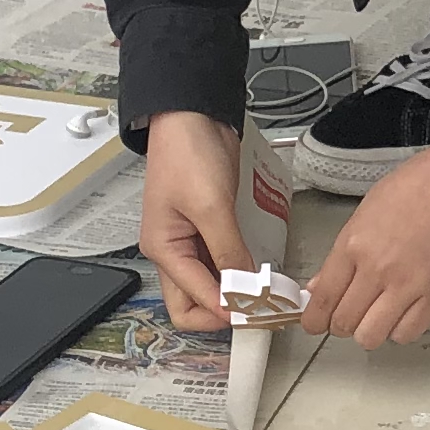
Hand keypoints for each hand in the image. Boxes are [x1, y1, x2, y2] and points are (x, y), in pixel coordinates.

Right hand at [136, 111, 247, 332]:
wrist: (193, 116)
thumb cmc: (189, 154)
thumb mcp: (211, 207)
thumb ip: (228, 252)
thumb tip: (244, 291)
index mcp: (163, 249)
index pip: (193, 300)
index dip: (225, 311)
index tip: (259, 313)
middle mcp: (174, 251)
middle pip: (193, 303)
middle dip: (223, 312)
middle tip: (259, 311)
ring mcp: (192, 241)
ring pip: (210, 285)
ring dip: (234, 293)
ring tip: (265, 294)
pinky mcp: (210, 228)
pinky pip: (223, 262)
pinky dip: (239, 272)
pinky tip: (259, 273)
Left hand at [304, 146, 429, 348]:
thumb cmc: (420, 186)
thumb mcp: (367, 210)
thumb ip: (343, 253)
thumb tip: (324, 283)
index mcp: (355, 244)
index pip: (323, 299)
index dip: (313, 319)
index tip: (314, 322)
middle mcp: (378, 270)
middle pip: (343, 323)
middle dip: (340, 324)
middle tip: (347, 314)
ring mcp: (409, 286)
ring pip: (371, 337)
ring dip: (369, 330)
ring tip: (377, 314)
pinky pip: (407, 334)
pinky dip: (400, 329)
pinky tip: (402, 312)